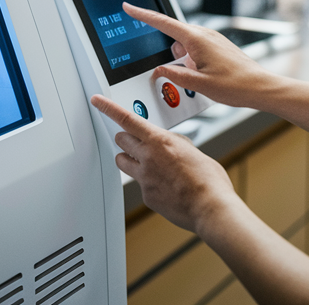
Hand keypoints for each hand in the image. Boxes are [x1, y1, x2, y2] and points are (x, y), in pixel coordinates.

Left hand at [91, 94, 240, 233]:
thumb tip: (168, 143)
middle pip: (121, 140)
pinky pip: (139, 184)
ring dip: (129, 158)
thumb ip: (174, 143)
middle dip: (126, 137)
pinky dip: (148, 182)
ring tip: (146, 162)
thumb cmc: (208, 180)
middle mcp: (148, 158)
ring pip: (122, 162)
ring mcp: (144, 178)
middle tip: (135, 140)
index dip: (108, 108)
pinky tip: (164, 186)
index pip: (127, 119)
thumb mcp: (192, 150)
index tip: (97, 101)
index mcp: (160, 141)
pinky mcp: (146, 196)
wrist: (210, 207)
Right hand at [124, 3, 278, 109]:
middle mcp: (205, 35)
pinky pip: (196, 50)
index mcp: (197, 39)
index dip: (143, 15)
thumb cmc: (236, 86)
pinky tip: (200, 78)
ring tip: (194, 81)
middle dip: (169, 54)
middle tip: (175, 71)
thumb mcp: (198, 85)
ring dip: (182, 61)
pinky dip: (191, 62)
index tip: (129, 7)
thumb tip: (160, 70)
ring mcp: (213, 40)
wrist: (261, 87)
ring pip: (185, 46)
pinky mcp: (218, 47)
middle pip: (174, 36)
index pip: (163, 23)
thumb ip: (175, 75)